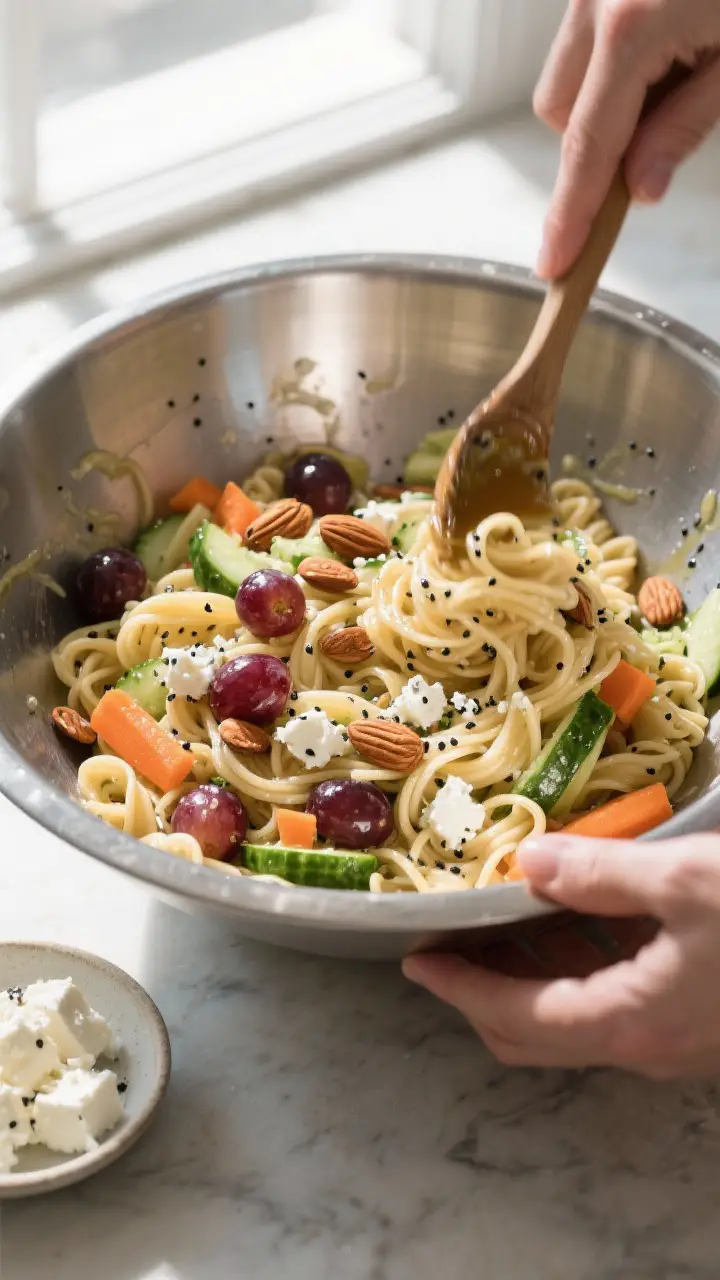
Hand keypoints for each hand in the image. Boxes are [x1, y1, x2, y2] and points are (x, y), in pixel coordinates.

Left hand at [403, 834, 719, 1077]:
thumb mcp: (687, 880)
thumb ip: (602, 872)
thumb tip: (528, 860)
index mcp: (625, 1021)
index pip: (513, 1015)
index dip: (459, 988)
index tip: (415, 960)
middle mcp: (645, 1049)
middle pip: (536, 1034)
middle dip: (483, 988)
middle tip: (450, 938)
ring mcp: (676, 1047)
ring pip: (579, 1022)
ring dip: (534, 977)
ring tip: (508, 917)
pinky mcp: (700, 1030)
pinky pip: (617, 1010)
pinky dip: (581, 973)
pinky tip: (587, 921)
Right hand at [534, 0, 719, 277]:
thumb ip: (686, 126)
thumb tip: (640, 187)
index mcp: (631, 25)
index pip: (587, 147)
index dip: (571, 213)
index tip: (555, 263)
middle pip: (558, 110)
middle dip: (593, 142)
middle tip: (662, 134)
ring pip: (568, 72)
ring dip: (607, 97)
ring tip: (682, 68)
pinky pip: (587, 33)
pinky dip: (619, 58)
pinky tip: (676, 35)